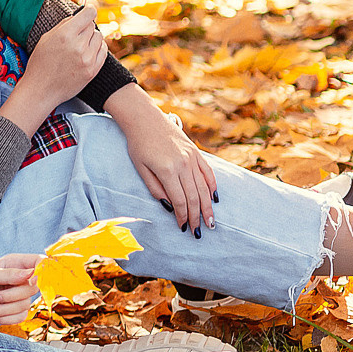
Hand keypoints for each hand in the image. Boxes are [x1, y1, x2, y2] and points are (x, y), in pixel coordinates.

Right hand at [0, 6, 108, 132]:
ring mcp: (87, 59)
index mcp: (65, 35)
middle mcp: (78, 46)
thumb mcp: (46, 39)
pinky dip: (97, 48)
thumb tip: (79, 16)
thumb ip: (64, 25)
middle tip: (76, 35)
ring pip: (99, 38)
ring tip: (80, 45)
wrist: (41, 89)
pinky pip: (103, 51)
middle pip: (92, 26)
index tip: (88, 11)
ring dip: (91, 38)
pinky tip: (87, 52)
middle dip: (85, 28)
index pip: (88, 14)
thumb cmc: (40, 62)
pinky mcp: (93, 70)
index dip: (88, 11)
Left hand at [0, 253, 40, 326]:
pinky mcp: (17, 310)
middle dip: (12, 296)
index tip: (30, 281)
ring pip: (26, 304)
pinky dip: (6, 318)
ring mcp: (19, 295)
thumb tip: (31, 273)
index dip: (41, 270)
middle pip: (34, 288)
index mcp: (13, 264)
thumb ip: (7, 274)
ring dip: (4, 310)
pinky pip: (22, 317)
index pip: (38, 261)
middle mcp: (19, 278)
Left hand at [113, 92, 217, 231]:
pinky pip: (208, 173)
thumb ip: (155, 188)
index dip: (183, 217)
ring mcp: (192, 158)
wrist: (145, 119)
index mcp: (167, 170)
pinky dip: (212, 187)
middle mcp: (183, 165)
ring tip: (211, 222)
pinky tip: (214, 199)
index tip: (183, 228)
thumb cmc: (138, 145)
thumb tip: (170, 207)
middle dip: (197, 217)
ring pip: (204, 188)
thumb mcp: (140, 168)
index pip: (180, 201)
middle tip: (199, 232)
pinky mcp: (196, 153)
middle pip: (195, 197)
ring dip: (208, 207)